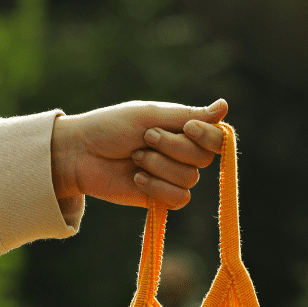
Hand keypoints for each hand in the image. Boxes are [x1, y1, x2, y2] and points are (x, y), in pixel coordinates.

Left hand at [51, 99, 227, 209]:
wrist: (81, 154)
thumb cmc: (111, 127)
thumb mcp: (151, 115)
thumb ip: (187, 116)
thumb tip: (225, 107)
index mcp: (182, 130)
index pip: (216, 139)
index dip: (208, 137)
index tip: (187, 128)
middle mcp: (181, 155)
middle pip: (203, 159)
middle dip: (173, 148)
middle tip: (145, 139)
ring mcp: (171, 178)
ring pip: (189, 180)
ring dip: (159, 166)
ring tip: (135, 158)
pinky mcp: (160, 199)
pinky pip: (178, 199)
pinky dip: (157, 188)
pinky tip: (137, 179)